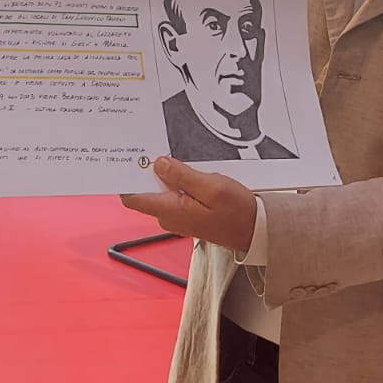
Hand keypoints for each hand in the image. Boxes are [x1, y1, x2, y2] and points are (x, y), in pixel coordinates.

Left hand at [121, 157, 256, 253]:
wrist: (254, 230)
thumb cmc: (236, 211)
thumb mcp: (212, 187)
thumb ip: (183, 176)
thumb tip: (159, 164)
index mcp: (170, 211)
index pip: (133, 198)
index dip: (127, 179)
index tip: (128, 161)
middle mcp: (169, 217)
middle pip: (146, 192)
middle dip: (150, 172)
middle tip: (161, 152)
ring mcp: (177, 217)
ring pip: (161, 192)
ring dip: (167, 177)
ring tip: (182, 163)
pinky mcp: (186, 215)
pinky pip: (173, 196)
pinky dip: (178, 184)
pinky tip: (192, 175)